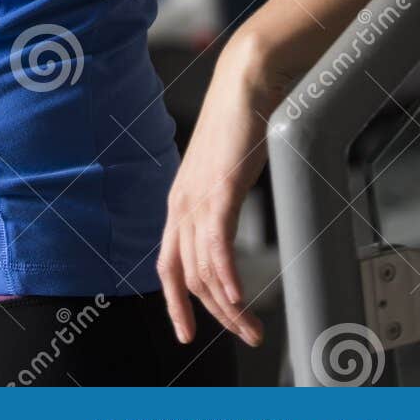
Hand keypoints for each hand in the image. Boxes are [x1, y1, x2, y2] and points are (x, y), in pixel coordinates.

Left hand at [156, 35, 291, 348]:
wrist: (245, 83)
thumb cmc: (239, 123)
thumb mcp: (224, 172)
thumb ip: (220, 200)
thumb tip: (230, 222)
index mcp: (180, 200)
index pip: (168, 263)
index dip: (175, 302)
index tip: (186, 331)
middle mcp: (181, 202)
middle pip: (186, 275)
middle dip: (211, 315)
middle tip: (242, 335)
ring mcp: (197, 196)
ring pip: (203, 269)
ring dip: (228, 306)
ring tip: (251, 328)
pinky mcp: (219, 189)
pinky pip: (217, 246)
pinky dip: (227, 278)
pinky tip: (239, 299)